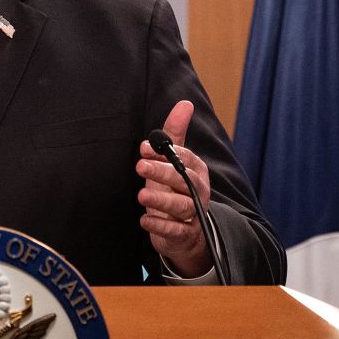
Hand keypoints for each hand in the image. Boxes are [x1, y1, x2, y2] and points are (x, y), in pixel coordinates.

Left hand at [136, 100, 211, 277]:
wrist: (186, 233)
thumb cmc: (175, 189)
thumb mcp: (173, 162)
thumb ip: (174, 135)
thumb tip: (185, 103)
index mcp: (196, 170)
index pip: (186, 158)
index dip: (166, 152)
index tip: (144, 147)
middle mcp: (198, 191)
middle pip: (184, 180)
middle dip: (162, 172)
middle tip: (140, 165)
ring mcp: (192, 214)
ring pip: (181, 205)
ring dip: (161, 199)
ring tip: (141, 195)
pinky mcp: (184, 234)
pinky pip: (175, 230)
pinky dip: (160, 226)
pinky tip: (144, 220)